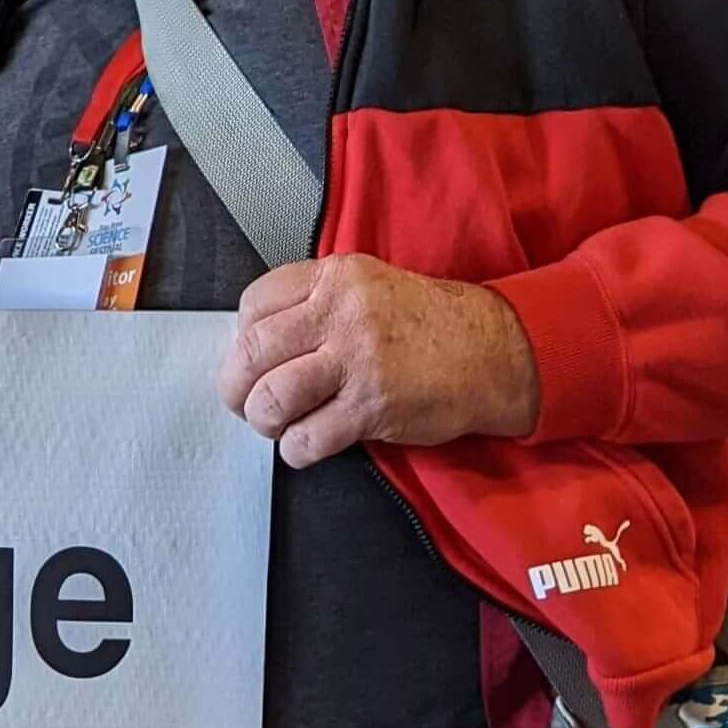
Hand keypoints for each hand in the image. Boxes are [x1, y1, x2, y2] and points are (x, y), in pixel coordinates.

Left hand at [220, 254, 540, 468]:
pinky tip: (306, 445)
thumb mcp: (366, 288)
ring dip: (264, 421)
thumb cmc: (424, 325)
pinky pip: (307, 437)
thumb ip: (312, 304)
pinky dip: (295, 449)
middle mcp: (343, 313)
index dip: (241, 338)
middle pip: (253, 352)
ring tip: (277, 424)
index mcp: (336, 277)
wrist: (491, 352)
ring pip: (272, 398)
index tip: (251, 359)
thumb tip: (251, 344)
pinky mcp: (372, 406)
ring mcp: (358, 360)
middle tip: (245, 402)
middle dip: (236, 386)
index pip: (254, 303)